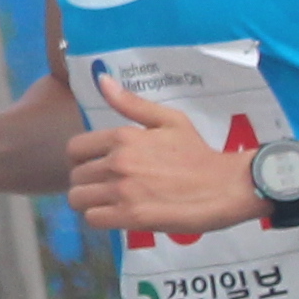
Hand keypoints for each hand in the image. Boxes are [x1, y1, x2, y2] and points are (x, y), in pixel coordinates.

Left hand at [64, 71, 261, 240]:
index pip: (74, 148)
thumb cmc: (198, 153)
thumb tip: (102, 79)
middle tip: (107, 186)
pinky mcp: (131, 217)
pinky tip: (116, 214)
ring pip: (79, 199)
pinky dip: (100, 218)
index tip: (96, 165)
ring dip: (90, 201)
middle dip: (87, 181)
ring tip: (108, 201)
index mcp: (123, 137)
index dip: (81, 158)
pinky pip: (93, 219)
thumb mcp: (169, 120)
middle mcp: (118, 162)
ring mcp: (123, 191)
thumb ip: (131, 103)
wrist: (225, 186)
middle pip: (76, 176)